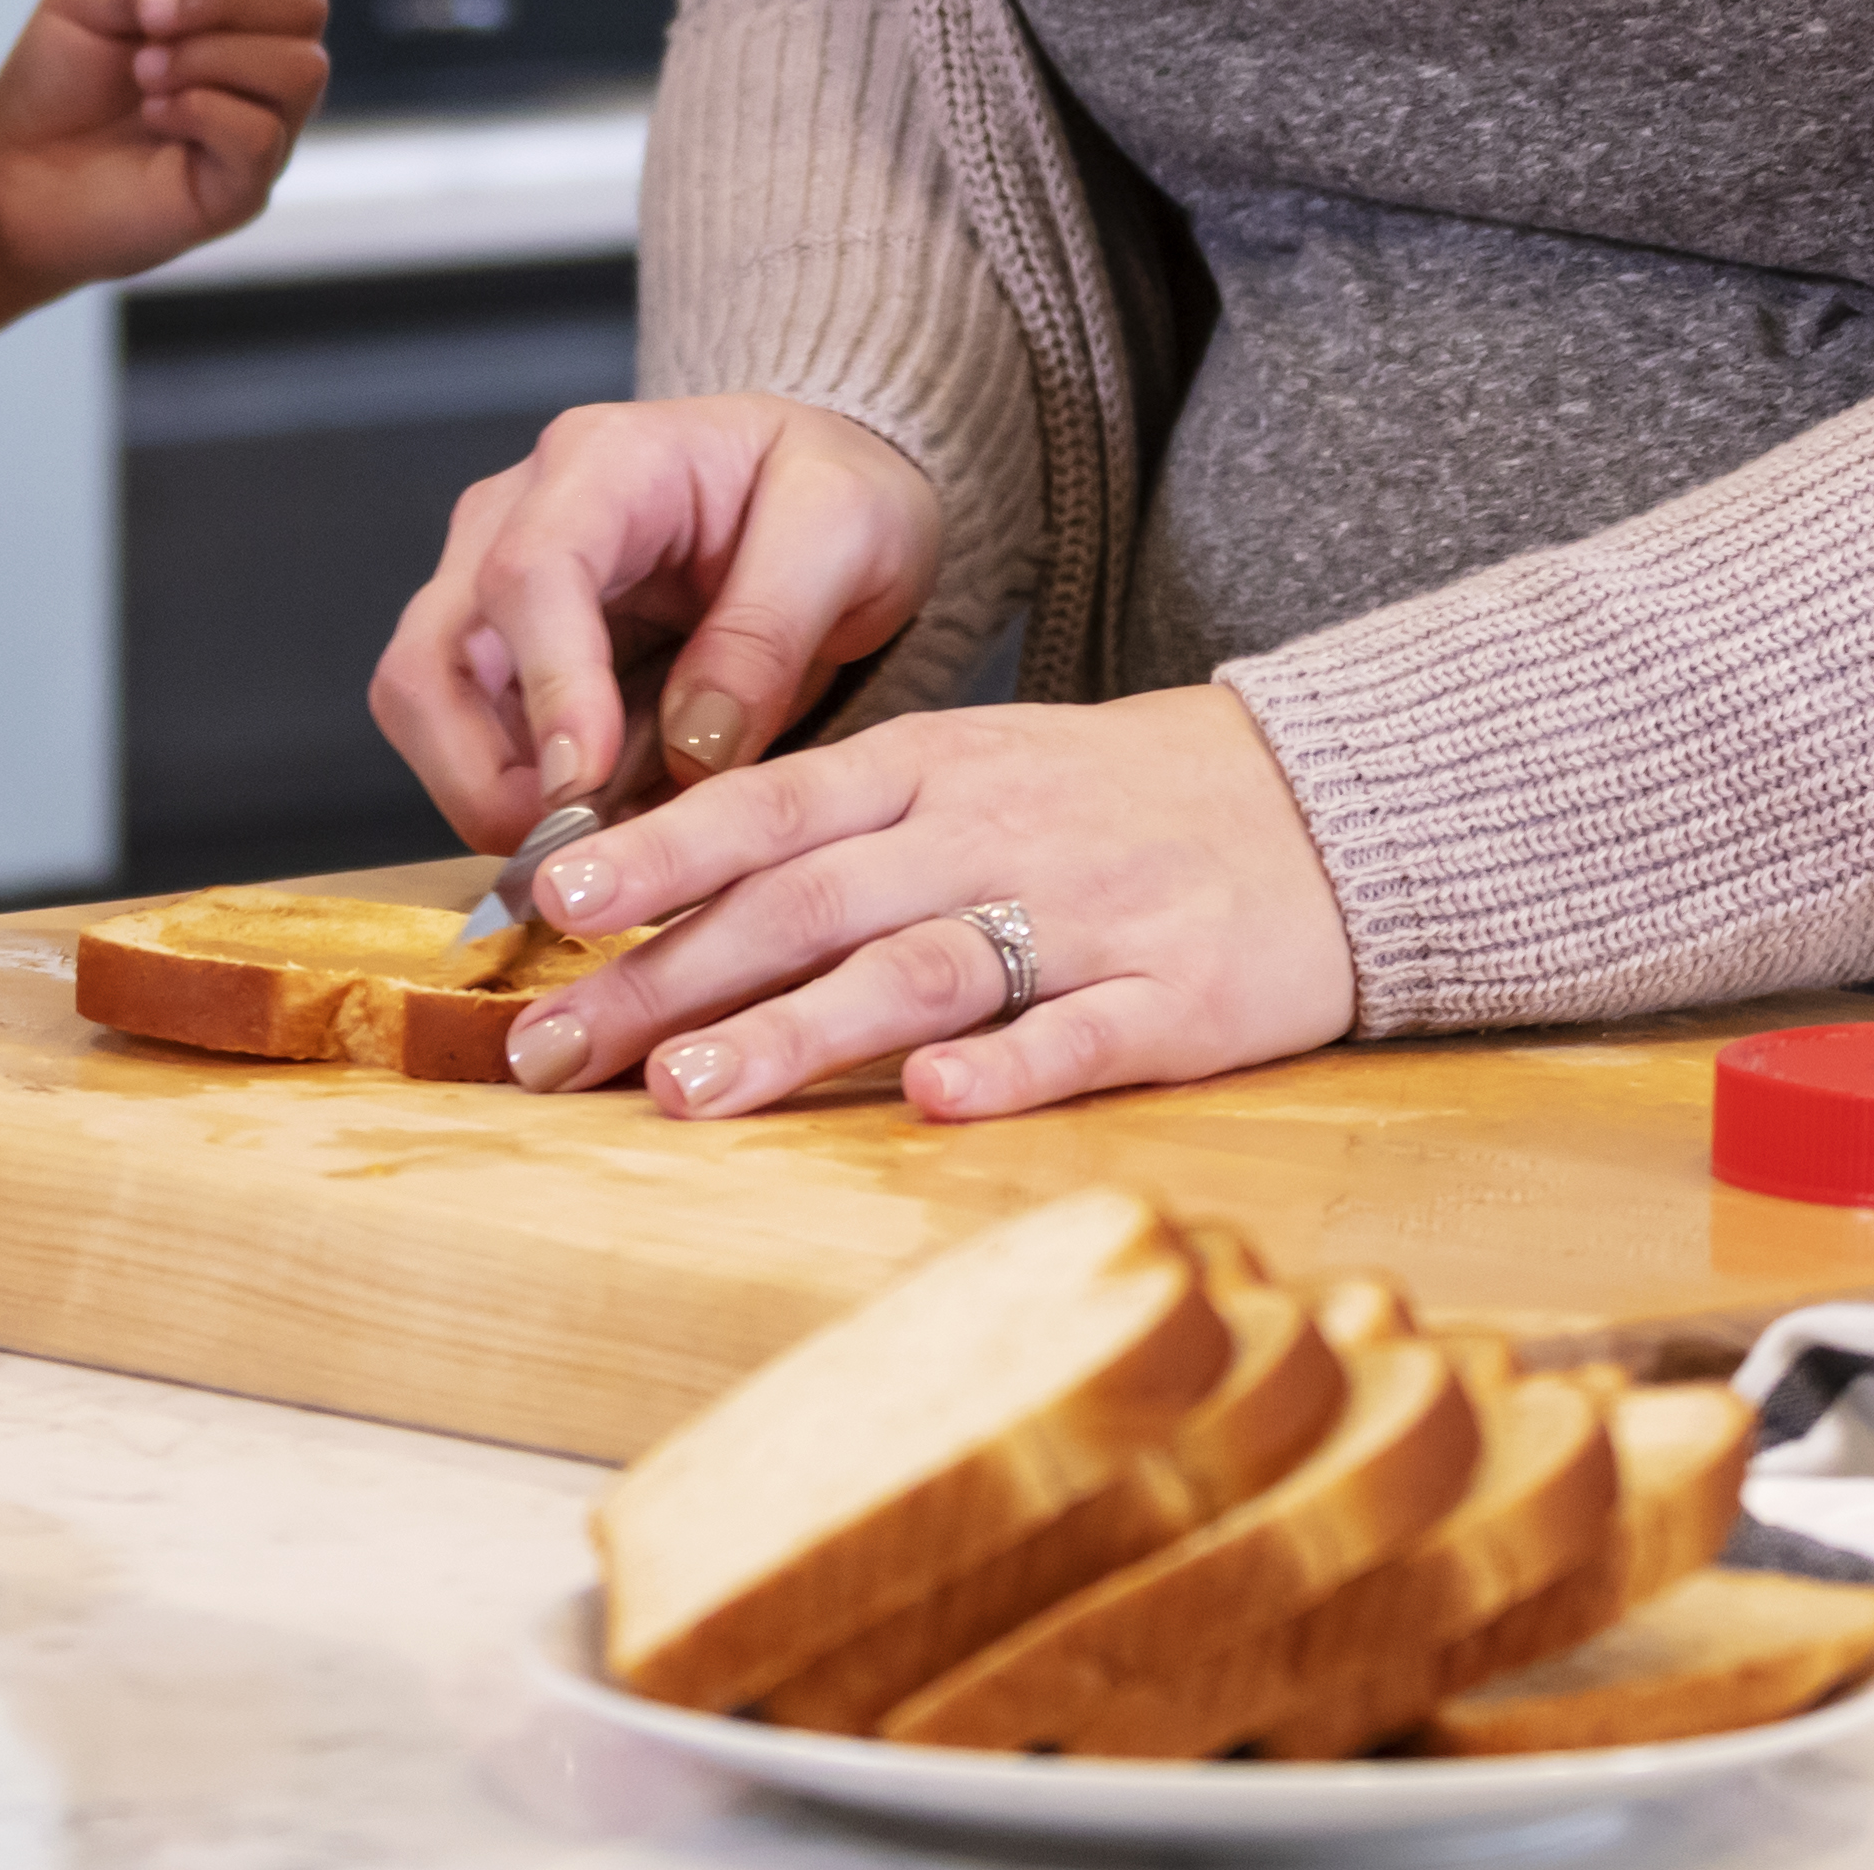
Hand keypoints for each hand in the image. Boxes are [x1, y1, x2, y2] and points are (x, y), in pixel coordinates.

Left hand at [0, 0, 333, 364]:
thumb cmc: (52, 89)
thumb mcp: (89, 3)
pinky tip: (156, 117)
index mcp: (225, 17)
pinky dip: (204, 111)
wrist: (9, 177)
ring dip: (214, 57)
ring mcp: (258, 132)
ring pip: (301, 67)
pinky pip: (263, 134)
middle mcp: (255, 71)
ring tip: (146, 74)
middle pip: (304, 6)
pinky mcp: (242, 190)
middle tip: (148, 18)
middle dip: (225, 0)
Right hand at [368, 393, 938, 847]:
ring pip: (429, 716)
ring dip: (495, 802)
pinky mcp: (507, 663)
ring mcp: (495, 594)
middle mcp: (515, 519)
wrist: (824, 500)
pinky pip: (475, 749)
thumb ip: (769, 629)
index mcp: (603, 463)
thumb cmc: (833, 490)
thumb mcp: (845, 531)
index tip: (588, 785)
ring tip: (603, 853)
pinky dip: (522, 808)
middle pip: (432, 659)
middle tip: (580, 853)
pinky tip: (608, 836)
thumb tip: (693, 745)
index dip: (549, 689)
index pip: (530, 574)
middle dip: (481, 775)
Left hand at [481, 686, 1358, 1125]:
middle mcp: (991, 832)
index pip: (768, 808)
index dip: (656, 855)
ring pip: (922, 968)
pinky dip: (1007, 1067)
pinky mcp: (1177, 997)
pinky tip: (932, 1104)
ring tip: (689, 1091)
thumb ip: (836, 832)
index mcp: (932, 769)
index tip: (548, 907)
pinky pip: (1081, 1032)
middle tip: (555, 1052)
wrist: (1324, 800)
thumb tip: (663, 899)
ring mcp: (1086, 914)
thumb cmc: (1112, 799)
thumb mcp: (968, 774)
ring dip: (798, 1030)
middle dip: (670, 978)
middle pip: (810, 903)